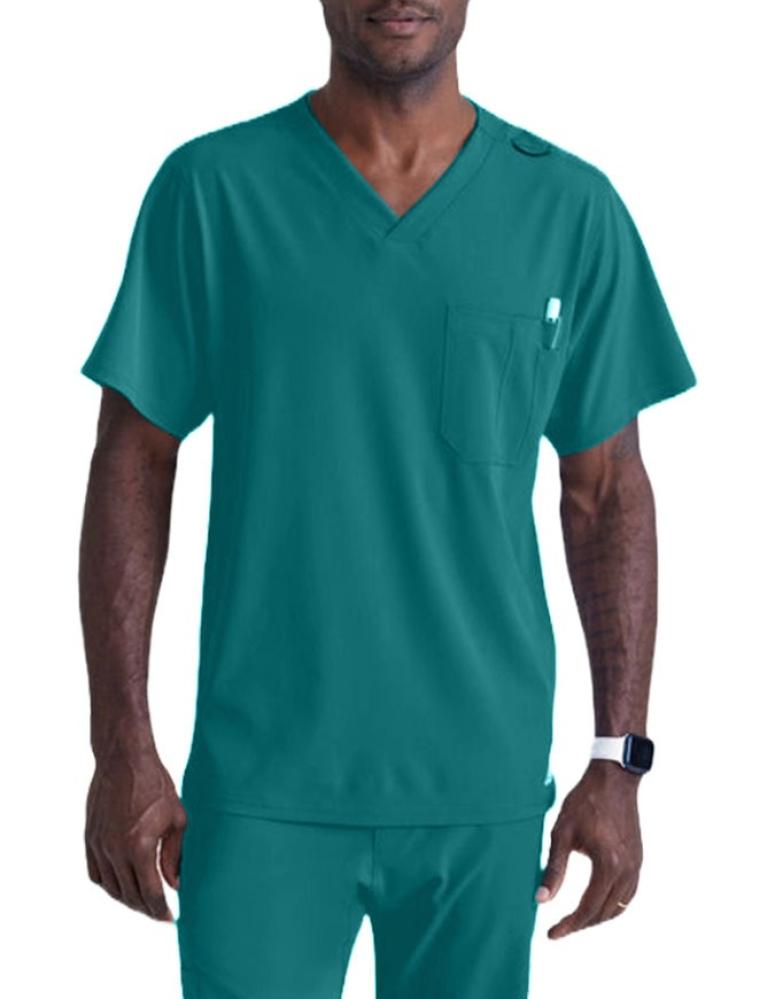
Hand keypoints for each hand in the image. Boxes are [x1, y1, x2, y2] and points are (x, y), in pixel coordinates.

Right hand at [84, 747, 187, 920]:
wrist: (124, 760)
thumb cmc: (156, 785)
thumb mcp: (176, 819)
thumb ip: (175, 855)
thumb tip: (176, 884)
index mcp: (139, 847)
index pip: (150, 893)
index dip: (161, 910)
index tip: (171, 919)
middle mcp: (115, 851)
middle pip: (130, 896)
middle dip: (146, 909)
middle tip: (160, 913)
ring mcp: (99, 846)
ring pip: (112, 888)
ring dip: (128, 900)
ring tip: (144, 902)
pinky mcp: (90, 839)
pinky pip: (96, 874)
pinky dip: (109, 885)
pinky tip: (122, 885)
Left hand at [535, 760, 642, 938]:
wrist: (614, 778)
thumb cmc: (584, 802)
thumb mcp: (562, 833)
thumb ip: (554, 869)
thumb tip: (541, 900)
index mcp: (608, 865)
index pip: (588, 908)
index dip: (569, 925)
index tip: (551, 934)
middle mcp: (627, 870)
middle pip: (605, 913)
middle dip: (582, 924)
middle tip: (560, 929)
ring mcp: (636, 865)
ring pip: (620, 907)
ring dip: (598, 917)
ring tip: (576, 919)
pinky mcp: (638, 859)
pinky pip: (629, 894)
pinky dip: (613, 905)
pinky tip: (598, 902)